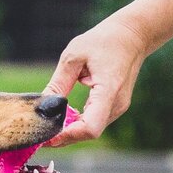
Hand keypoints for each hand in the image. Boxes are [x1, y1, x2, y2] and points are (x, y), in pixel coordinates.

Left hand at [42, 14, 148, 145]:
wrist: (132, 35)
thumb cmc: (104, 41)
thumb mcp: (73, 57)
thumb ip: (58, 83)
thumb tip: (42, 106)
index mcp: (108, 90)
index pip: (90, 127)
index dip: (67, 136)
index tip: (48, 136)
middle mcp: (116, 103)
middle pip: (88, 133)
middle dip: (63, 137)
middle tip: (39, 136)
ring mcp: (118, 107)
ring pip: (91, 130)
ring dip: (69, 132)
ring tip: (47, 128)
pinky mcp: (115, 106)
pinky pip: (94, 122)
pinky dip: (77, 124)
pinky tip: (62, 119)